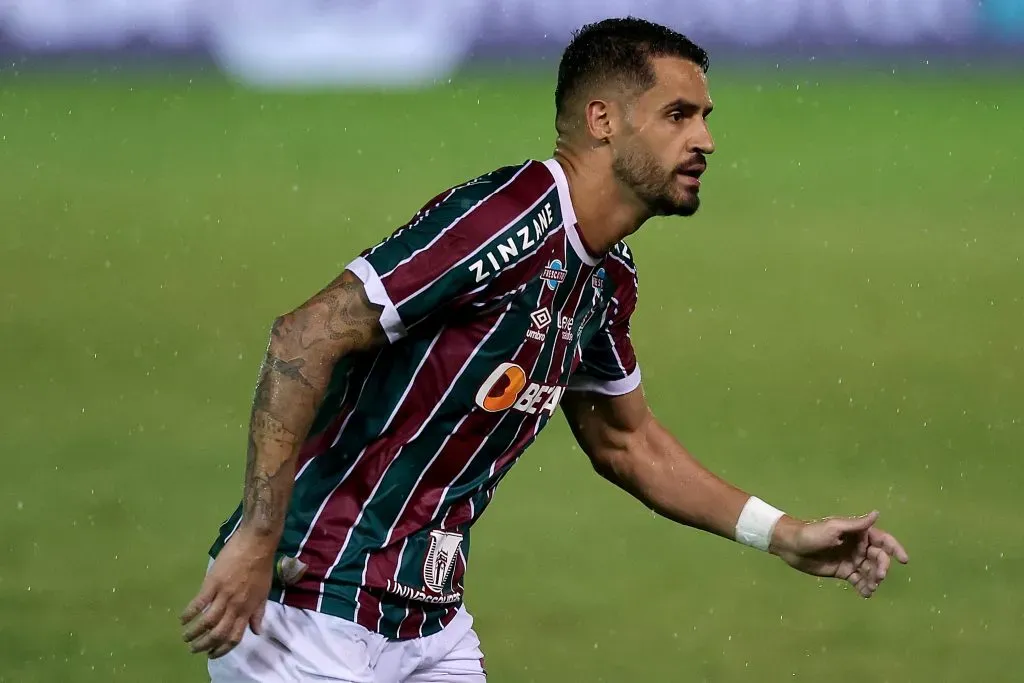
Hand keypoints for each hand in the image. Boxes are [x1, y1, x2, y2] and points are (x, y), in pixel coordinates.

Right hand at [180, 529, 275, 658]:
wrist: (257, 543)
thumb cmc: (261, 566)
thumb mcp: (264, 592)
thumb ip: (258, 613)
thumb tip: (256, 631)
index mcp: (248, 609)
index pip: (235, 637)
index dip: (222, 649)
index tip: (212, 654)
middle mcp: (236, 606)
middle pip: (218, 634)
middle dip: (204, 645)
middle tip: (194, 648)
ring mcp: (224, 595)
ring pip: (206, 622)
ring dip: (194, 633)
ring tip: (185, 637)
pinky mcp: (212, 583)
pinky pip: (198, 604)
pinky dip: (189, 613)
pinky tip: (182, 619)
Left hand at [770, 510, 908, 597]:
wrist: (792, 547)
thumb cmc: (812, 533)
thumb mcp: (834, 528)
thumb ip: (856, 525)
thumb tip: (876, 513)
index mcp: (859, 533)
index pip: (882, 540)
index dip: (894, 548)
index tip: (903, 560)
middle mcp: (858, 546)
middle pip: (878, 558)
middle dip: (882, 567)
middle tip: (879, 576)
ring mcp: (852, 560)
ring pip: (870, 571)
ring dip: (874, 580)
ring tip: (871, 587)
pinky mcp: (844, 572)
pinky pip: (859, 580)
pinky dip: (864, 587)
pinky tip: (866, 594)